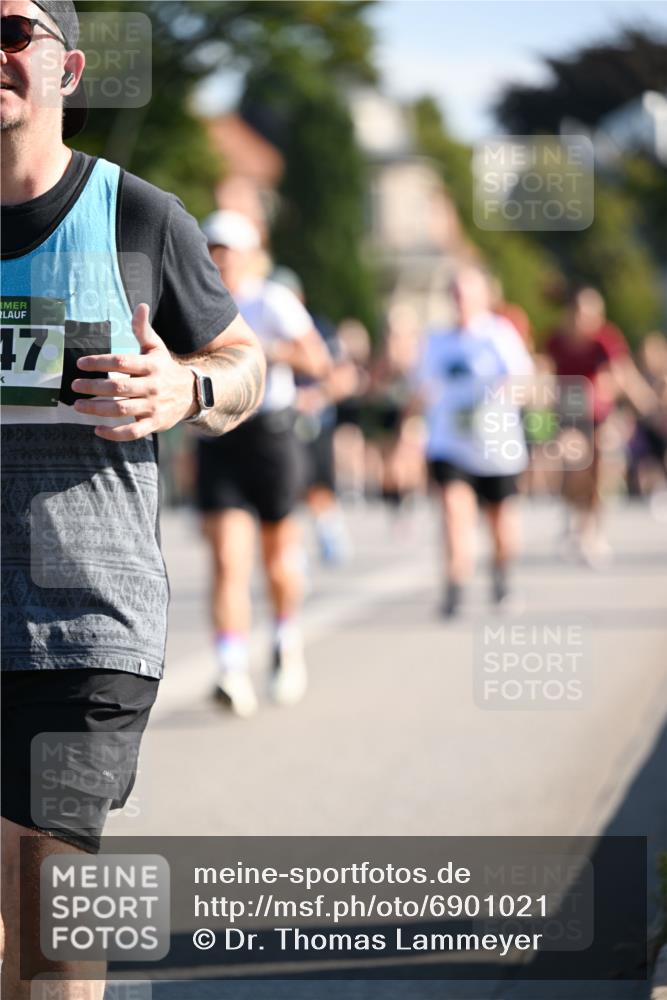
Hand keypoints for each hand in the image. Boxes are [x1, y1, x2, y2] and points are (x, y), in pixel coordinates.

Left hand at [71, 303, 194, 441]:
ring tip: (78, 405)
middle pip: (118, 387)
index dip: (99, 362)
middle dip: (93, 387)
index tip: (80, 364)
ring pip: (122, 409)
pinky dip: (114, 433)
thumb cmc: (165, 368)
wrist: (192, 394)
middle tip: (74, 385)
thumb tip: (140, 306)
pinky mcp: (154, 424)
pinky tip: (97, 429)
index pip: (121, 362)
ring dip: (97, 409)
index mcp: (151, 366)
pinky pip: (133, 431)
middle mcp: (152, 386)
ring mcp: (153, 407)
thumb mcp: (157, 348)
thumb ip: (144, 329)